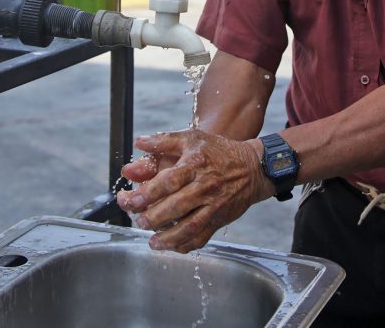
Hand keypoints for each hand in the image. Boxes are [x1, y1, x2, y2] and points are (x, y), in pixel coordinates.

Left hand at [116, 130, 273, 253]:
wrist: (252, 168)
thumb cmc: (218, 152)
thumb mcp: (192, 138)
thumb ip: (163, 141)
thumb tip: (139, 143)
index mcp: (195, 164)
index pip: (170, 181)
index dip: (149, 192)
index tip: (132, 200)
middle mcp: (205, 186)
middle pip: (177, 206)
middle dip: (154, 217)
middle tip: (139, 221)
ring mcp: (213, 205)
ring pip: (190, 226)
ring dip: (169, 237)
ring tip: (153, 242)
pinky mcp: (219, 219)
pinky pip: (202, 237)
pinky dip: (186, 245)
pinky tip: (172, 246)